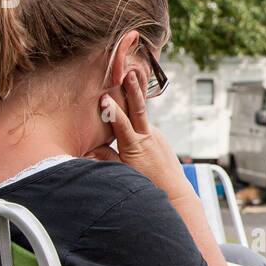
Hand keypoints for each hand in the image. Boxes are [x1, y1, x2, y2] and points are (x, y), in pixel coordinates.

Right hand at [100, 71, 193, 201]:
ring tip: (130, 76)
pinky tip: (130, 104)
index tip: (105, 98)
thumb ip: (107, 158)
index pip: (121, 124)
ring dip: (134, 97)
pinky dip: (137, 115)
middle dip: (133, 90)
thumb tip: (90, 148)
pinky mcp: (160, 137)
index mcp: (135, 147)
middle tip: (129, 73)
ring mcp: (156, 135)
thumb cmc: (147, 185)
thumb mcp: (124, 173)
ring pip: (141, 115)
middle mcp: (147, 137)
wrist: (175, 192)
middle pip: (138, 110)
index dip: (112, 111)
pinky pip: (144, 124)